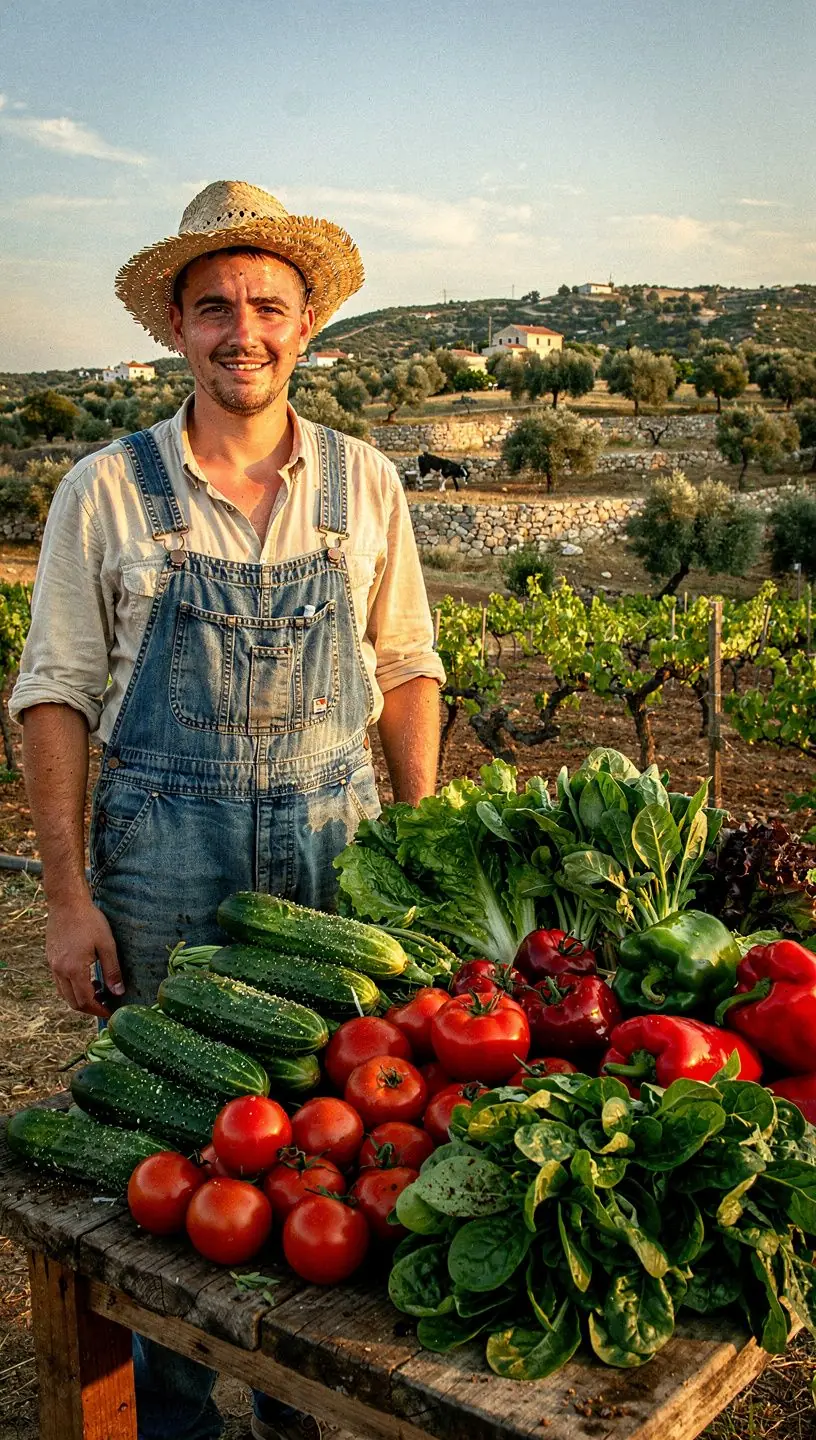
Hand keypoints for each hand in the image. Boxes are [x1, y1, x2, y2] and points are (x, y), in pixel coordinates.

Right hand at [45, 897, 124, 1017]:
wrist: (66, 902)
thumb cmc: (89, 920)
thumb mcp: (107, 945)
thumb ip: (112, 970)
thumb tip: (118, 992)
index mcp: (74, 970)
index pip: (85, 1001)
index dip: (99, 1010)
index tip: (111, 1012)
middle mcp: (60, 971)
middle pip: (73, 1002)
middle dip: (90, 1007)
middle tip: (106, 1003)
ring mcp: (53, 965)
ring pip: (64, 993)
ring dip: (80, 997)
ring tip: (98, 989)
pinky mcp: (51, 958)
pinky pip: (60, 981)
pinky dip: (72, 986)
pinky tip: (86, 976)